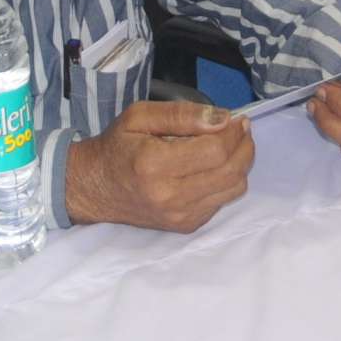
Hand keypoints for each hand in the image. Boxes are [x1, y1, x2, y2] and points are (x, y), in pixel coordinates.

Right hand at [65, 100, 251, 233]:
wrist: (95, 189)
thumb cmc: (118, 147)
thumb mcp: (140, 116)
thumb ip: (182, 114)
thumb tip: (222, 118)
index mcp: (155, 165)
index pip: (214, 151)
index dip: (233, 132)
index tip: (236, 118)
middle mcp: (170, 196)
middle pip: (230, 172)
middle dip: (244, 146)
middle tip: (241, 128)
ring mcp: (179, 216)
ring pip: (233, 189)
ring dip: (241, 163)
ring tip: (231, 145)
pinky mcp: (186, 226)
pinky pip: (222, 202)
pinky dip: (226, 181)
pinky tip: (213, 167)